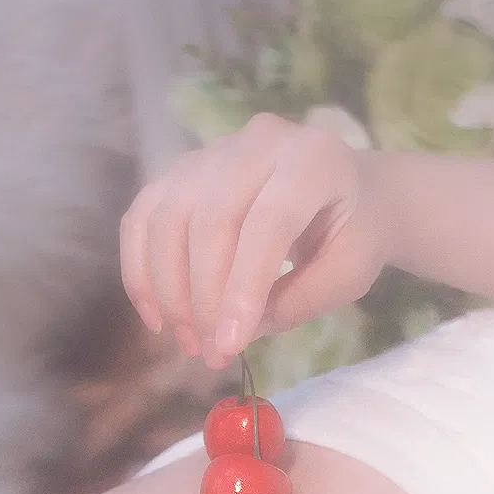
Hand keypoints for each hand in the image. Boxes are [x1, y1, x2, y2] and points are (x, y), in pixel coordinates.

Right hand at [120, 114, 390, 368]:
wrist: (349, 193)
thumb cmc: (353, 234)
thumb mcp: (347, 274)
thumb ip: (297, 301)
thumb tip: (232, 334)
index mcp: (314, 158)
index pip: (268, 222)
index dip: (242, 288)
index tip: (229, 347)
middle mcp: (257, 142)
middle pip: (210, 218)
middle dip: (203, 296)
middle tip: (210, 352)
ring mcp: (212, 151)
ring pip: (167, 217)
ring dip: (168, 291)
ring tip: (190, 341)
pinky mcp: (180, 172)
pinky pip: (142, 218)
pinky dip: (140, 271)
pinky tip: (156, 317)